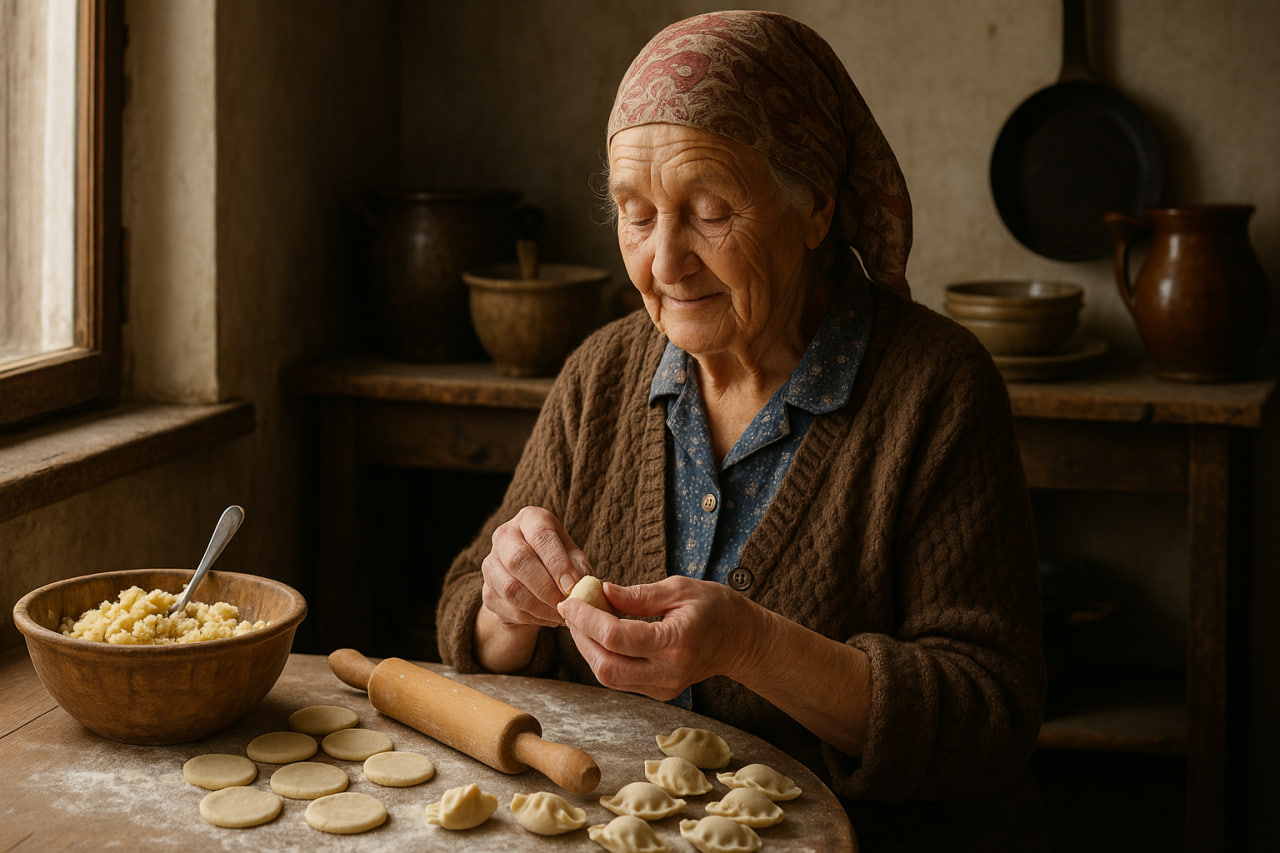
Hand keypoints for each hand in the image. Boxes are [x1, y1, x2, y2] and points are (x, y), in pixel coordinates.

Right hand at [480, 506, 590, 631]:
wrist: (531, 583)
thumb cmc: (558, 563)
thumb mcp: (573, 558)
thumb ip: (578, 567)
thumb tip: (581, 584)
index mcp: (530, 519)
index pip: (541, 534)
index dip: (557, 562)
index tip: (572, 585)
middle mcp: (505, 535)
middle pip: (519, 560)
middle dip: (546, 587)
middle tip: (566, 604)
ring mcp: (491, 563)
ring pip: (511, 588)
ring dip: (540, 607)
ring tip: (561, 615)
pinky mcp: (487, 591)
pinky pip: (510, 608)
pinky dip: (534, 618)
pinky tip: (549, 618)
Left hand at [557, 575, 761, 701]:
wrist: (742, 640)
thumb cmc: (714, 607)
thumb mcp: (679, 588)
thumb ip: (638, 595)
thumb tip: (601, 592)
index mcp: (676, 642)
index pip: (617, 637)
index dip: (587, 619)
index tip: (570, 600)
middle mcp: (669, 672)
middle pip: (606, 667)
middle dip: (581, 638)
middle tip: (571, 610)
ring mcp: (665, 687)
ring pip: (609, 678)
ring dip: (588, 649)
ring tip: (583, 620)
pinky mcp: (660, 693)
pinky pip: (621, 680)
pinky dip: (604, 657)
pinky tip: (600, 635)